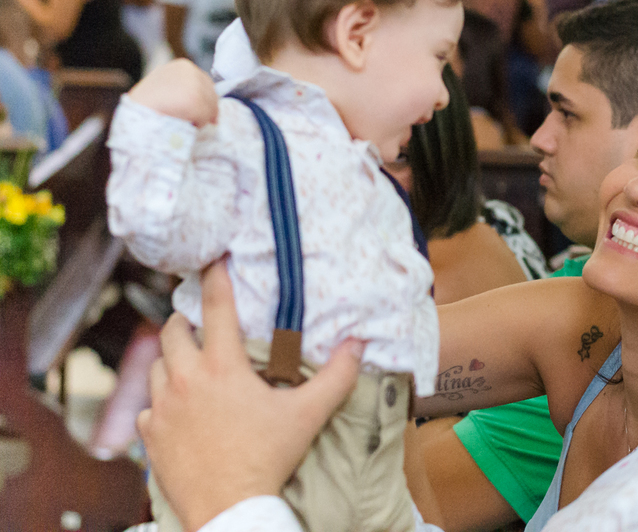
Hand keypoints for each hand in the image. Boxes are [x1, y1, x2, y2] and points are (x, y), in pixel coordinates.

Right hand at [128, 58, 218, 126]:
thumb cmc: (146, 107)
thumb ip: (184, 90)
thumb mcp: (165, 88)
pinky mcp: (194, 99)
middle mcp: (189, 70)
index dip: (203, 99)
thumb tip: (210, 106)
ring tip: (181, 120)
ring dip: (200, 117)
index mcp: (182, 66)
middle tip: (188, 118)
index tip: (196, 110)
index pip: (205, 83)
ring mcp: (193, 84)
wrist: (134, 116)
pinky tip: (183, 124)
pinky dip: (198, 124)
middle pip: (212, 93)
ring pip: (211, 106)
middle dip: (204, 108)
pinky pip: (206, 116)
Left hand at [137, 262, 361, 531]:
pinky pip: (148, 409)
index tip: (211, 260)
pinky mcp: (150, 435)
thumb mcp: (307, 415)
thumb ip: (336, 376)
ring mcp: (162, 408)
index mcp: (222, 367)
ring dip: (171, 360)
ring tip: (189, 366)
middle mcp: (185, 380)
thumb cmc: (268, 458)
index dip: (214, 278)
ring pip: (156, 367)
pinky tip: (179, 413)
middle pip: (172, 332)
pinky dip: (161, 404)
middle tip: (198, 322)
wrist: (229, 508)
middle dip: (184, 322)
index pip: (216, 308)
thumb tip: (359, 344)